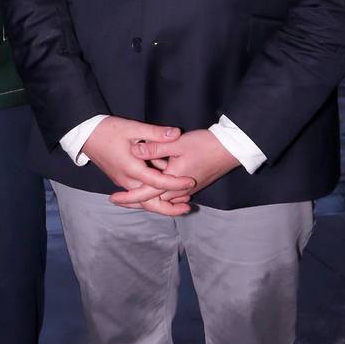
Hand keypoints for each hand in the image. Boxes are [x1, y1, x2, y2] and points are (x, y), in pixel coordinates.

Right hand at [82, 117, 193, 213]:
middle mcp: (126, 180)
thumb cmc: (107, 130)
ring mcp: (122, 181)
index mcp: (131, 168)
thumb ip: (156, 133)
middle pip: (149, 202)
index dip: (175, 183)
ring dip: (162, 202)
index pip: (157, 182)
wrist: (84, 135)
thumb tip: (176, 133)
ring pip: (144, 199)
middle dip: (169, 208)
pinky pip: (138, 192)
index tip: (191, 182)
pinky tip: (166, 188)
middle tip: (187, 207)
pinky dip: (152, 194)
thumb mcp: (132, 128)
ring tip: (181, 200)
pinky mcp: (121, 178)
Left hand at [113, 128, 236, 207]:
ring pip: (163, 199)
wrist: (231, 149)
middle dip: (135, 201)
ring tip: (131, 195)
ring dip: (148, 198)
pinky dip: (160, 194)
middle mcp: (180, 190)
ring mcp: (188, 190)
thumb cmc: (206, 144)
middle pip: (153, 201)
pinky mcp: (193, 185)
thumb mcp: (178, 142)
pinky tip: (154, 188)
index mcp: (173, 180)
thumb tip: (135, 150)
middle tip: (118, 200)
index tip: (113, 199)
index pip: (146, 193)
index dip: (129, 197)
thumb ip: (156, 146)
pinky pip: (172, 195)